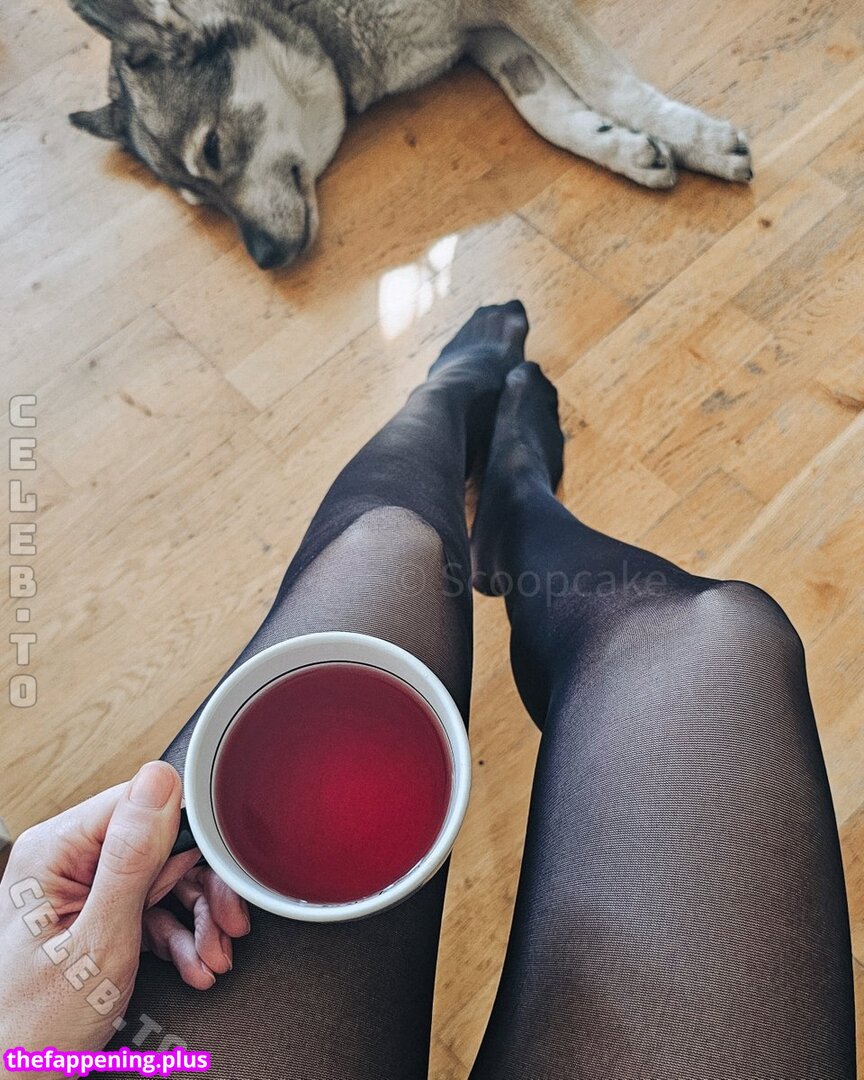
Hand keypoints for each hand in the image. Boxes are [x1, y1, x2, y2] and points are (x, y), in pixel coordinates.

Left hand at [0, 762, 249, 1062]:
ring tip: (211, 958)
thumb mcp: (98, 941)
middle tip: (226, 929)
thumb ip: (132, 859)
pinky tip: (191, 963)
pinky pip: (148, 907)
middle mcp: (65, 859)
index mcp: (56, 850)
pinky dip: (176, 937)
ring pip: (162, 879)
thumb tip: (160, 782)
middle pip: (160, 846)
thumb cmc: (31, 1028)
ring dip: (195, 921)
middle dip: (201, 893)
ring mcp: (78, 887)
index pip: (144, 807)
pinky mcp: (91, 913)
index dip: (192, 841)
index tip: (223, 874)